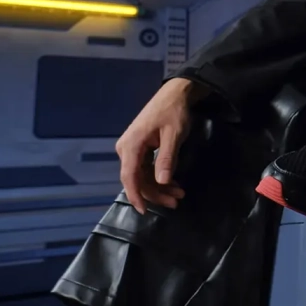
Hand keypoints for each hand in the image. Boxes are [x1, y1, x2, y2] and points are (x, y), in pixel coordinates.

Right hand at [115, 77, 207, 213]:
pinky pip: (146, 169)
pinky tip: (173, 184)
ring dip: (159, 187)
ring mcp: (132, 149)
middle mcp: (126, 149)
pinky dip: (159, 177)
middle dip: (155, 193)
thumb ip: (167, 158)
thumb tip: (161, 181)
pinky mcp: (140, 149)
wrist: (175, 94)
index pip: (129, 177)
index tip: (144, 211)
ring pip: (142, 176)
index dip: (136, 195)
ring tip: (179, 195)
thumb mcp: (174, 135)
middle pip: (137, 179)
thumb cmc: (174, 112)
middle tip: (176, 202)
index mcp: (131, 145)